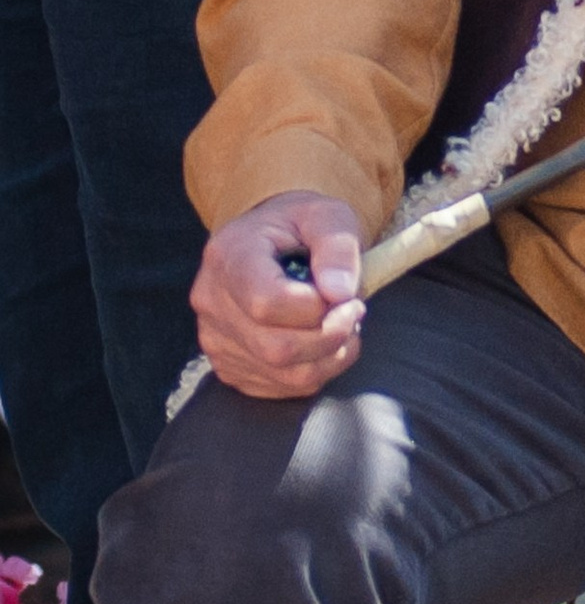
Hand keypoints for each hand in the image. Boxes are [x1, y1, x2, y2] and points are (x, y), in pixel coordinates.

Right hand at [192, 193, 368, 400]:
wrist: (271, 241)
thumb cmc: (301, 226)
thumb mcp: (327, 216)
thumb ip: (338, 247)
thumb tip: (340, 293)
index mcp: (229, 256)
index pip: (266, 303)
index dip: (316, 308)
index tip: (345, 294)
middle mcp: (211, 301)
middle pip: (276, 347)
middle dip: (331, 335)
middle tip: (354, 311)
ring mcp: (215, 338)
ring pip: (283, 373)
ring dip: (331, 356)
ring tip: (343, 325)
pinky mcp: (229, 366)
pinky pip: (281, 386)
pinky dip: (316, 370)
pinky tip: (322, 342)